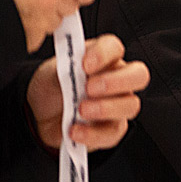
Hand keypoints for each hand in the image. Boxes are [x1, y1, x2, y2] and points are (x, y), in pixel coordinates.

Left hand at [26, 34, 149, 150]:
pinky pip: (113, 133)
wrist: (40, 115)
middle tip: (89, 88)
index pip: (115, 48)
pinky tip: (74, 130)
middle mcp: (117, 79)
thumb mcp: (53, 71)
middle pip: (139, 75)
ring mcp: (118, 104)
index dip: (104, 54)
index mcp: (104, 58)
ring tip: (80, 110)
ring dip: (105, 108)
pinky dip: (93, 133)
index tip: (85, 65)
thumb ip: (66, 66)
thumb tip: (74, 63)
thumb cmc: (53, 88)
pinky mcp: (111, 129)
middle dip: (116, 82)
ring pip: (131, 105)